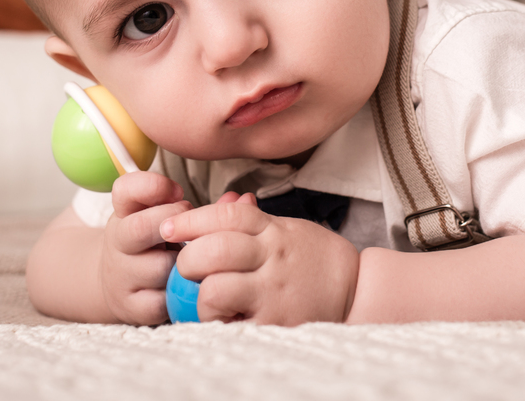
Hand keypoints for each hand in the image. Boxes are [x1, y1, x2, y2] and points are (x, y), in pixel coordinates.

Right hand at [100, 172, 191, 324]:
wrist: (121, 284)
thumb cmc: (156, 243)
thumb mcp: (166, 217)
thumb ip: (202, 207)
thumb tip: (244, 200)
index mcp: (124, 213)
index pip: (126, 190)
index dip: (154, 187)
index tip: (178, 192)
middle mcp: (117, 243)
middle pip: (140, 228)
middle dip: (177, 225)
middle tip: (194, 230)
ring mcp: (122, 276)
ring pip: (160, 268)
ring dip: (187, 264)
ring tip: (197, 261)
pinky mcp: (132, 307)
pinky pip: (164, 301)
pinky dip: (184, 294)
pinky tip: (193, 286)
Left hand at [160, 199, 359, 324]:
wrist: (355, 289)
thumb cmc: (312, 257)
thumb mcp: (285, 228)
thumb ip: (252, 220)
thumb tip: (225, 199)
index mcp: (273, 231)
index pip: (226, 216)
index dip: (191, 219)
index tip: (169, 226)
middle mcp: (272, 258)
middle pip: (215, 251)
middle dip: (188, 260)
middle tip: (186, 269)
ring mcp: (272, 293)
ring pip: (217, 290)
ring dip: (200, 295)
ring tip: (203, 298)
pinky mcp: (274, 324)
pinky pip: (231, 325)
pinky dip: (218, 322)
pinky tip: (221, 318)